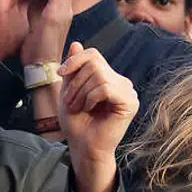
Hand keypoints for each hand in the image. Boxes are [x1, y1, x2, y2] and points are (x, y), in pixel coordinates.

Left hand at [59, 42, 137, 191]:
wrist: (84, 147)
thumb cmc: (77, 123)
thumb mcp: (69, 91)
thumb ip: (74, 70)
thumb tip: (77, 43)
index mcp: (109, 78)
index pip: (94, 55)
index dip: (76, 60)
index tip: (61, 73)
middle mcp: (121, 82)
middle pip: (94, 64)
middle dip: (75, 82)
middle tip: (71, 102)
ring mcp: (128, 92)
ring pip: (99, 75)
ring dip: (81, 93)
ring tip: (78, 108)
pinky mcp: (130, 102)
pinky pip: (106, 88)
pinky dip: (91, 98)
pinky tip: (90, 109)